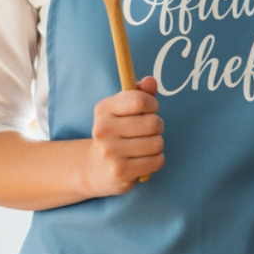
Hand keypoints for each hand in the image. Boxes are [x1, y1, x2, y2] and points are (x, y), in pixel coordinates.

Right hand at [85, 76, 163, 195]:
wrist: (96, 169)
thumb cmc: (117, 132)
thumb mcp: (123, 109)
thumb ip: (140, 93)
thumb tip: (151, 82)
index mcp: (103, 109)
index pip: (140, 100)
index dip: (152, 104)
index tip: (149, 110)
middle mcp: (103, 130)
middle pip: (153, 123)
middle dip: (157, 127)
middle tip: (146, 132)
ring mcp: (110, 152)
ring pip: (157, 143)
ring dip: (156, 145)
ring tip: (144, 147)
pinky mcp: (120, 172)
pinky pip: (156, 161)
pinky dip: (156, 160)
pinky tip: (144, 160)